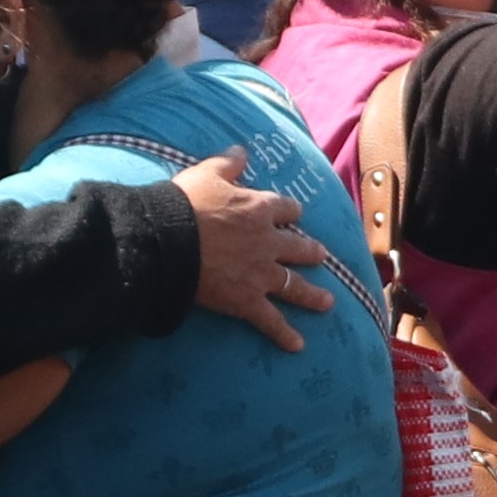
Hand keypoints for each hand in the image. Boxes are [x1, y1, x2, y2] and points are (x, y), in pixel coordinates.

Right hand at [176, 146, 334, 351]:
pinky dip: (284, 334)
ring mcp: (261, 274)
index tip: (293, 214)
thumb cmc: (185, 204)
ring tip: (328, 303)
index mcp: (259, 209)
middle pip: (299, 247)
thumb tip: (241, 151)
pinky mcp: (247, 301)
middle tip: (321, 256)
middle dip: (311, 252)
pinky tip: (298, 346)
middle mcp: (268, 242)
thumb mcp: (207, 173)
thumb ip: (228, 163)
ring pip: (294, 285)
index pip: (286, 208)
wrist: (169, 242)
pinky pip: (270, 321)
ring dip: (312, 295)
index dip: (290, 211)